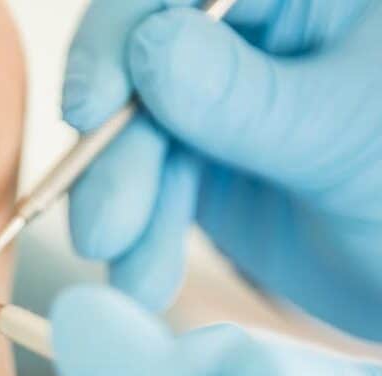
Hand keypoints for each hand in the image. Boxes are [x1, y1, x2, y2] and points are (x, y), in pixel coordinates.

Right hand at [63, 0, 381, 339]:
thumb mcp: (343, 138)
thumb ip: (250, 100)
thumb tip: (148, 51)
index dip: (122, 36)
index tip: (90, 108)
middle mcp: (252, 38)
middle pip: (142, 68)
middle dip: (117, 156)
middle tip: (103, 231)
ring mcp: (219, 102)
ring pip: (135, 137)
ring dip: (123, 210)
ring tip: (136, 280)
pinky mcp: (199, 161)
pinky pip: (147, 187)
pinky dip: (140, 235)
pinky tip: (146, 276)